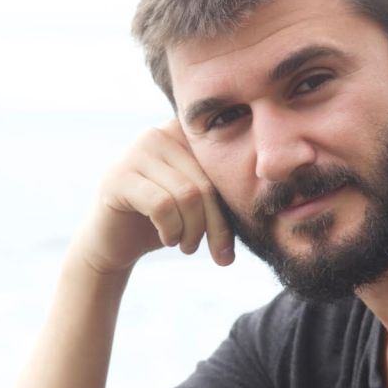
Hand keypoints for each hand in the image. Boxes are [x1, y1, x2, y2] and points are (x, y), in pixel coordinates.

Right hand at [73, 120, 234, 273]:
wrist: (112, 243)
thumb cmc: (163, 221)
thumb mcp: (199, 203)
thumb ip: (223, 192)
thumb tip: (275, 201)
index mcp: (183, 134)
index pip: (220, 168)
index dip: (229, 208)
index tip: (228, 247)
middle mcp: (158, 133)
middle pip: (206, 183)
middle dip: (214, 226)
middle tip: (215, 254)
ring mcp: (135, 152)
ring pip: (187, 195)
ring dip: (192, 231)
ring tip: (187, 245)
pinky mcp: (118, 177)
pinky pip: (162, 205)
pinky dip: (171, 230)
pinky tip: (167, 238)